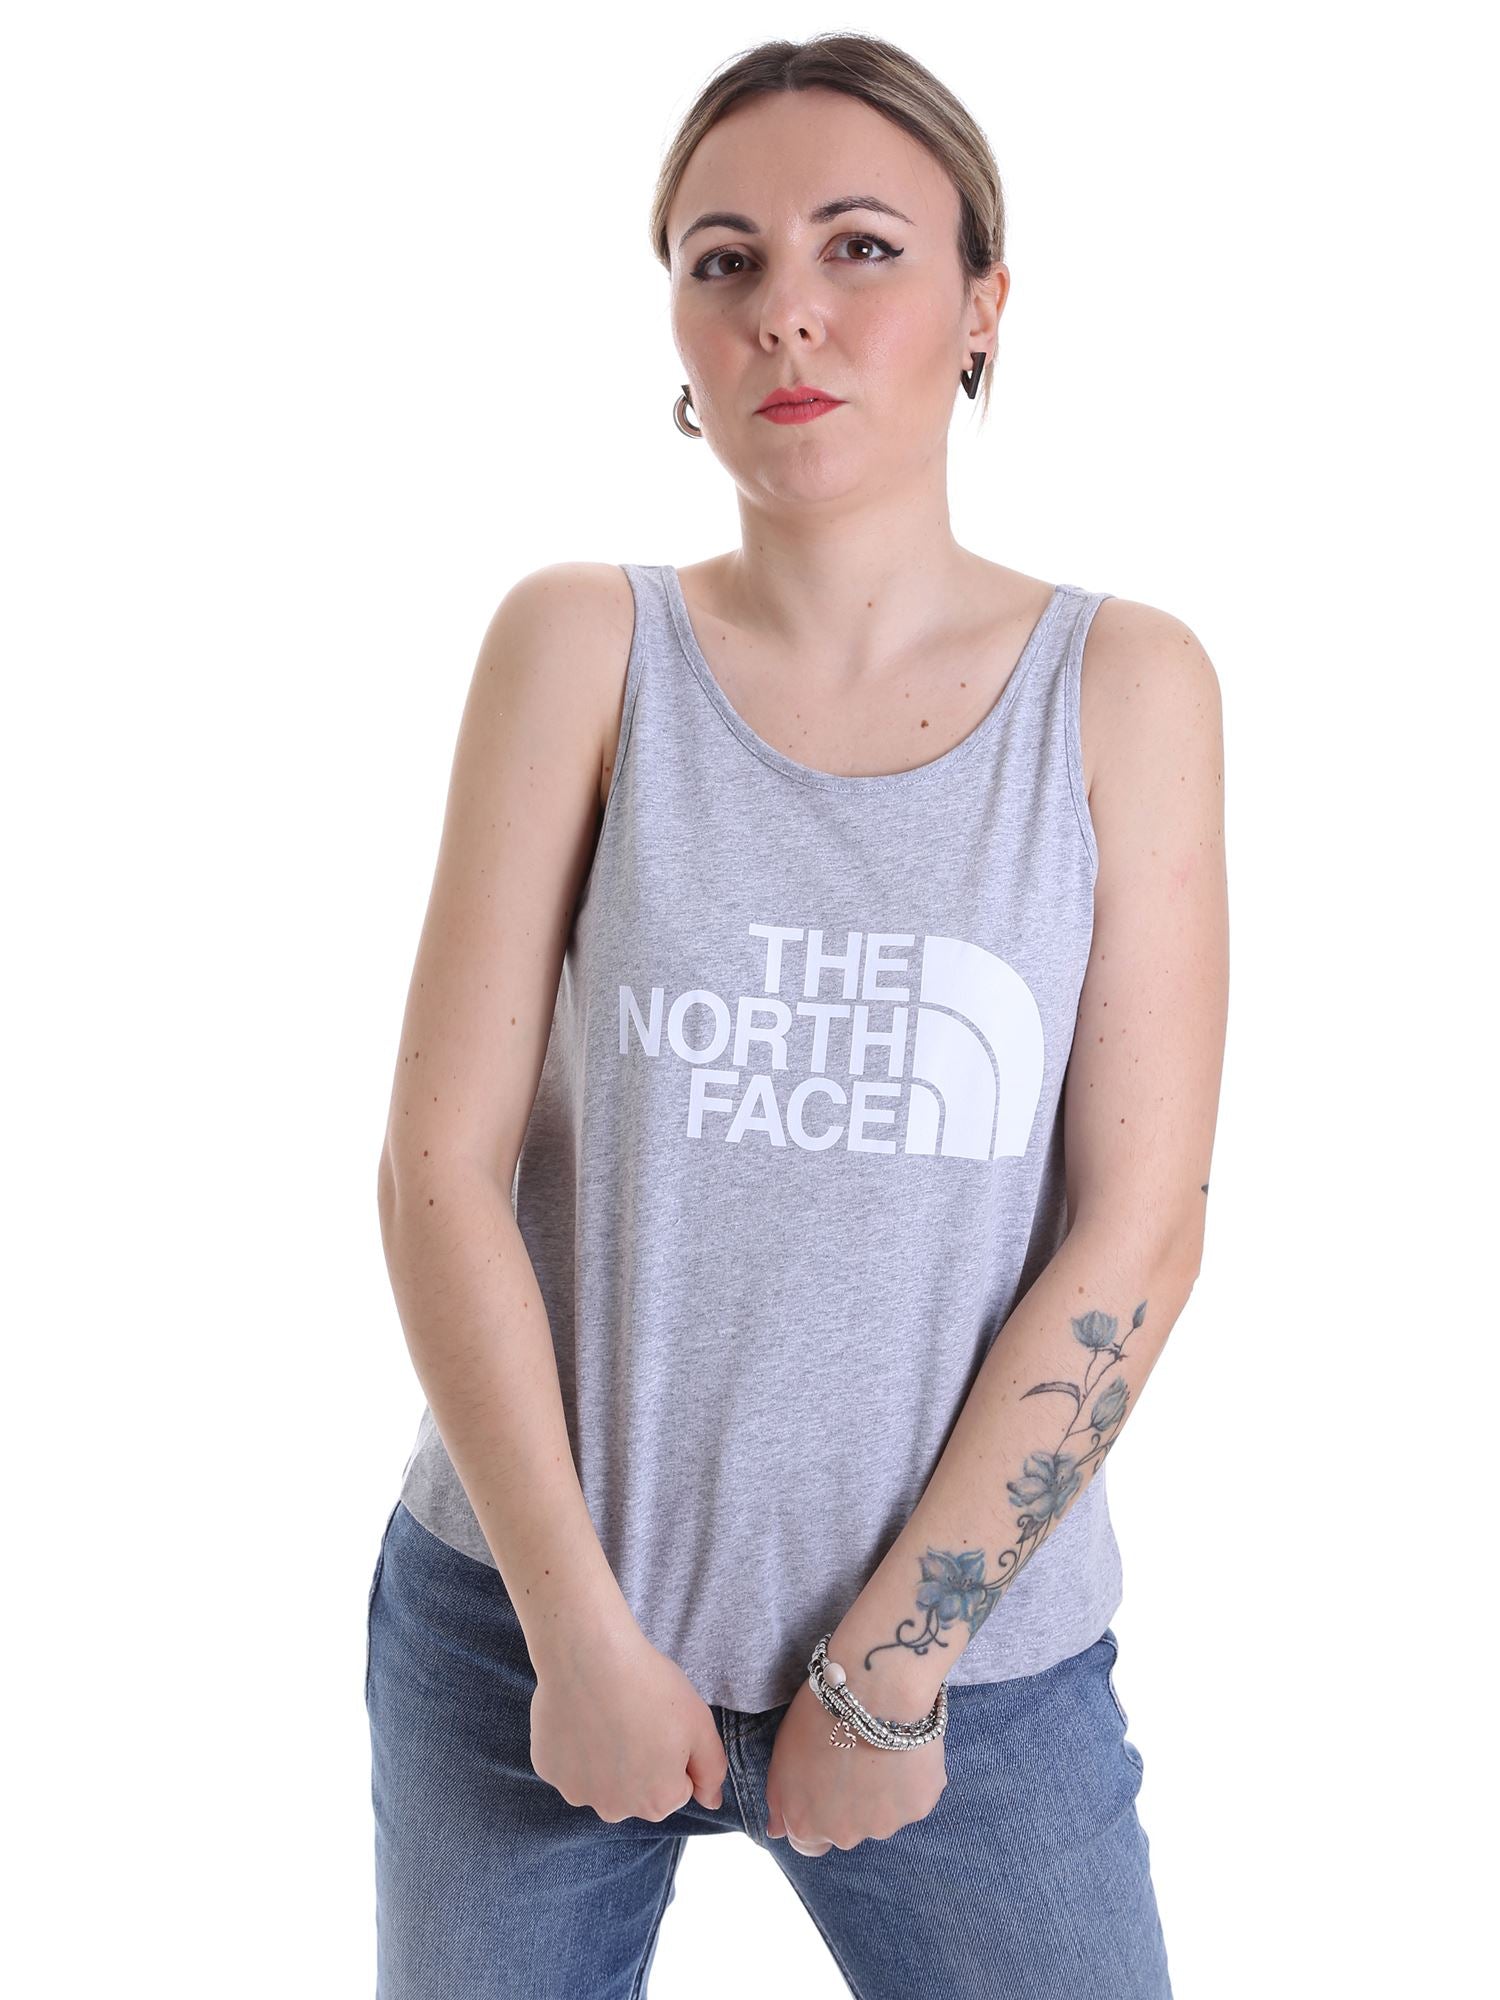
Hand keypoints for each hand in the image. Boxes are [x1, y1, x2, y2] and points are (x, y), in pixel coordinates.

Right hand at [528, 1621, 727, 1823]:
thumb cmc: (649, 1686)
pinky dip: (574, 1745)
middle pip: (636, 1790)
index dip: (673, 1752)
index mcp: (658, 1802)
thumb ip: (711, 1770)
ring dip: (603, 1757)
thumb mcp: (700, 1724)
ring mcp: (577, 1792)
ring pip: (599, 1779)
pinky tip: (579, 1715)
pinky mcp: (548, 1770)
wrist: (591, 1656)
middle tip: (634, 1718)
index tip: (662, 1723)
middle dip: (640, 1763)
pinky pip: (568, 1763)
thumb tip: (711, 1803)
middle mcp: (616, 1810)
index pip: (676, 1787)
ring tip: (605, 1714)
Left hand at [764, 1677, 946, 1854]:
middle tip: (853, 1760)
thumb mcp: (781, 1756)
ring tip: (879, 1748)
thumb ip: (778, 1801)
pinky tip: (902, 1747)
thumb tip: (777, 1831)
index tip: (823, 1788)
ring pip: (882, 1815)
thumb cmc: (821, 1716)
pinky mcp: (918, 1807)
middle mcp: (845, 1835)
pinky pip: (912, 1798)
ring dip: (880, 1792)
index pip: (809, 1844)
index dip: (815, 1816)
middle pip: (847, 1829)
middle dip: (849, 1804)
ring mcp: (884, 1824)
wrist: (873, 1691)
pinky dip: (908, 1780)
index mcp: (807, 1824)